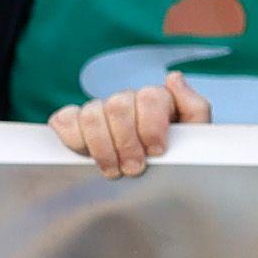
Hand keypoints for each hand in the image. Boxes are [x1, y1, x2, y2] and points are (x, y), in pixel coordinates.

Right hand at [50, 75, 209, 175]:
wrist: (155, 180)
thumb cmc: (175, 157)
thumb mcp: (195, 136)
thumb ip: (194, 107)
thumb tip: (173, 77)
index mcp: (156, 99)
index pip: (149, 97)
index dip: (151, 126)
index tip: (157, 152)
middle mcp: (126, 100)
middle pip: (118, 106)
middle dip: (126, 142)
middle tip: (134, 168)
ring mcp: (98, 109)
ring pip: (91, 115)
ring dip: (102, 147)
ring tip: (114, 170)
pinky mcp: (72, 121)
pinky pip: (63, 119)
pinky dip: (72, 138)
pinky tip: (86, 156)